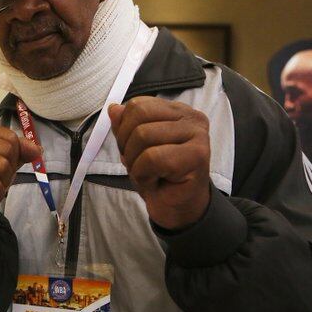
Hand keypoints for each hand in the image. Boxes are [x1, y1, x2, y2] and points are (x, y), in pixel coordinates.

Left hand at [108, 96, 210, 229]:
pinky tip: (155, 181)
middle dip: (127, 144)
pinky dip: (144, 173)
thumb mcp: (133, 147)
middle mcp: (190, 117)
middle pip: (139, 116)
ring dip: (135, 162)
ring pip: (144, 135)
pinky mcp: (198, 154)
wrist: (175, 207)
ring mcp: (197, 134)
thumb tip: (114, 109)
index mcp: (176, 111)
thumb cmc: (157, 176)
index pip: (138, 104)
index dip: (123, 128)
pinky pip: (153, 157)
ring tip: (147, 173)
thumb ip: (124, 127)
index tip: (130, 148)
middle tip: (137, 163)